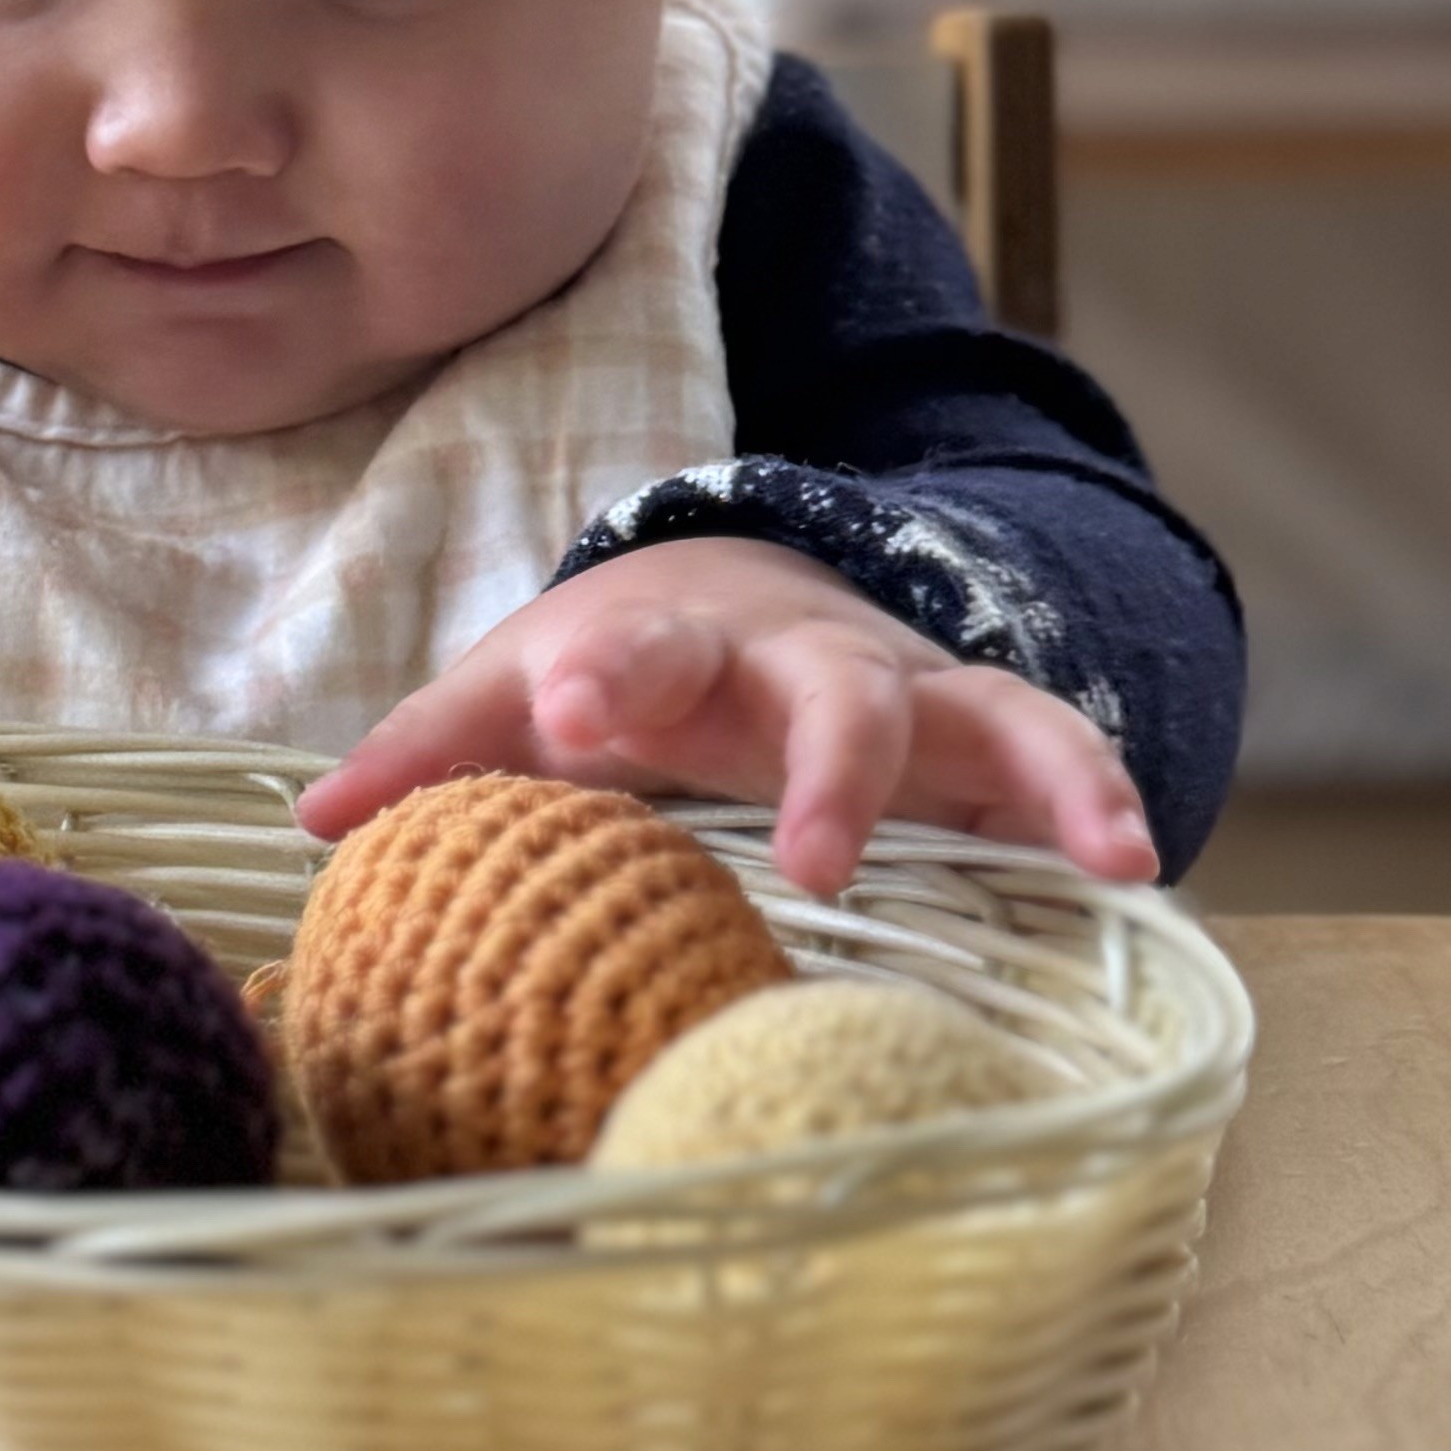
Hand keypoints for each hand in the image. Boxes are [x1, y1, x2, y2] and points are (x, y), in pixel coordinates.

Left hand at [299, 532, 1159, 898]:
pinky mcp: (976, 736)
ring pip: (975, 715)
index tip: (575, 718)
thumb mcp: (518, 688)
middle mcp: (795, 660)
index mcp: (670, 647)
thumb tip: (310, 824)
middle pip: (825, 695)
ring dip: (1033, 778)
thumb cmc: (617, 667)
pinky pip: (1054, 756)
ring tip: (1096, 848)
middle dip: (829, 769)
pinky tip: (1141, 866)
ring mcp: (900, 693)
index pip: (635, 651)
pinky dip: (1099, 798)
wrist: (743, 584)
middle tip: (819, 858)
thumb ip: (428, 752)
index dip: (607, 680)